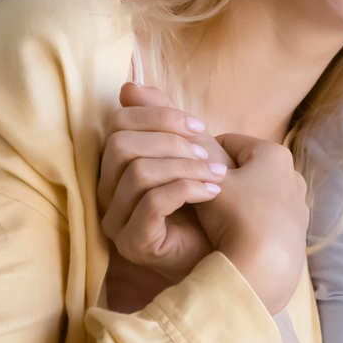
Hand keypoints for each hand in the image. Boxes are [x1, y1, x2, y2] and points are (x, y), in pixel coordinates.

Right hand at [99, 82, 227, 282]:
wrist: (233, 257)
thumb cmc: (216, 205)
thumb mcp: (194, 154)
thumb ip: (165, 121)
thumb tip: (129, 85)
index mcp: (119, 169)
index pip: (118, 125)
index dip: (159, 117)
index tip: (200, 128)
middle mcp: (110, 194)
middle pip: (121, 145)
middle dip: (171, 142)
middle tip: (209, 154)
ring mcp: (119, 221)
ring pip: (137, 172)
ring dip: (184, 166)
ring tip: (219, 176)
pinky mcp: (135, 242)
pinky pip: (152, 202)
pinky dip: (187, 189)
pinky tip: (214, 192)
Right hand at [192, 134, 309, 316]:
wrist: (266, 265)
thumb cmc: (236, 216)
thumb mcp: (207, 180)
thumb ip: (198, 157)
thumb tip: (190, 137)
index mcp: (274, 152)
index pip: (228, 142)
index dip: (203, 156)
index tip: (188, 172)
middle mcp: (292, 172)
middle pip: (245, 167)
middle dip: (221, 178)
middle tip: (200, 196)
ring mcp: (298, 201)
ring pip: (256, 191)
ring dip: (237, 199)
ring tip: (217, 218)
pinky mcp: (298, 227)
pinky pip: (267, 214)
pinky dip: (251, 219)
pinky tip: (237, 233)